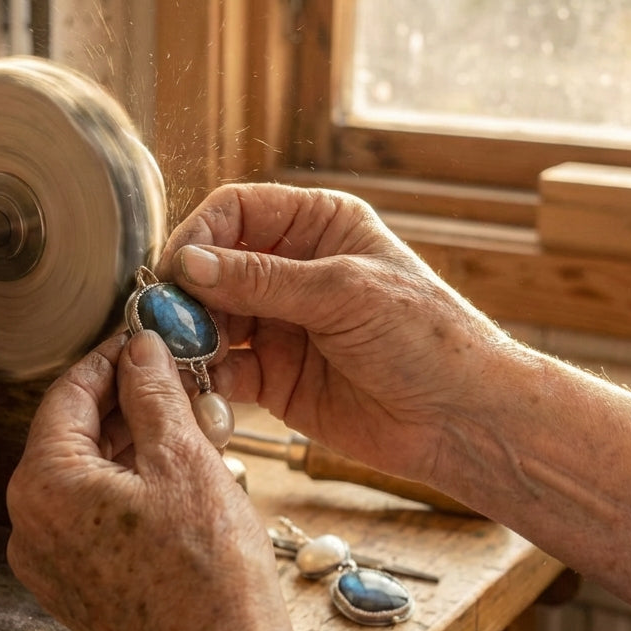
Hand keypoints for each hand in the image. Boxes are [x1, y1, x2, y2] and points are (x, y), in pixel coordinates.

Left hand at [6, 329, 375, 630]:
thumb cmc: (209, 573)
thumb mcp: (183, 459)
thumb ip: (153, 392)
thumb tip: (140, 346)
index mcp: (44, 486)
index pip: (67, 394)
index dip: (109, 358)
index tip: (141, 339)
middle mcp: (30, 526)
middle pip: (72, 434)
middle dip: (123, 401)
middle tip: (171, 377)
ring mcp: (49, 561)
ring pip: (83, 474)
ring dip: (128, 442)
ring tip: (182, 421)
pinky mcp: (75, 585)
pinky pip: (90, 513)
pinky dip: (125, 483)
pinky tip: (172, 472)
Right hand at [158, 183, 509, 484]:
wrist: (461, 420)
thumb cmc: (426, 338)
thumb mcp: (343, 293)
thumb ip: (262, 280)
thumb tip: (188, 264)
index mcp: (317, 226)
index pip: (236, 211)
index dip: (200, 234)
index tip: (177, 269)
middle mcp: (291, 270)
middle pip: (213, 267)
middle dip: (188, 293)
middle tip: (169, 321)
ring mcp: (279, 324)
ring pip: (210, 319)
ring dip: (192, 337)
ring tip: (186, 357)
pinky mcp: (272, 376)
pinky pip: (224, 369)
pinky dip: (207, 378)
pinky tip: (204, 388)